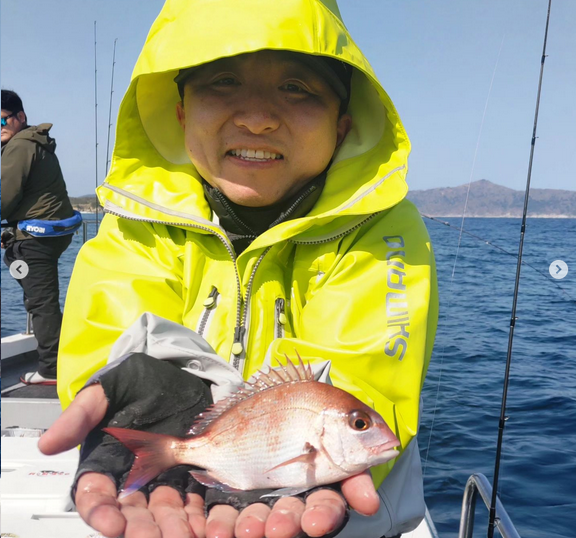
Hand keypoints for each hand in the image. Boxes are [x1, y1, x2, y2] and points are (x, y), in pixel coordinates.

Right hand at [39, 384, 206, 537]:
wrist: (175, 372)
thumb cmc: (136, 380)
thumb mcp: (105, 390)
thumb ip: (80, 415)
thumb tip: (48, 443)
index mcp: (104, 462)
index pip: (95, 497)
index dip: (100, 514)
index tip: (112, 525)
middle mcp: (132, 476)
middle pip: (131, 512)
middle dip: (141, 529)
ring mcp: (163, 476)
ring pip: (163, 511)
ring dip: (171, 527)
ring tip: (182, 536)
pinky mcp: (191, 471)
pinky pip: (193, 498)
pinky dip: (197, 514)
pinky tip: (203, 525)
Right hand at [41, 388, 377, 537]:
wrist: (182, 371)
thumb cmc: (146, 382)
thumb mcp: (111, 389)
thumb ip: (86, 413)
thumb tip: (51, 441)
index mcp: (144, 488)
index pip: (137, 520)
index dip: (143, 527)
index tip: (143, 527)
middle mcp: (185, 498)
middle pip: (201, 528)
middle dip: (228, 533)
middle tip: (257, 529)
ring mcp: (222, 488)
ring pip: (246, 519)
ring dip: (272, 524)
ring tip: (290, 521)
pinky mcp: (259, 471)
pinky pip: (284, 492)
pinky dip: (305, 500)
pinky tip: (320, 502)